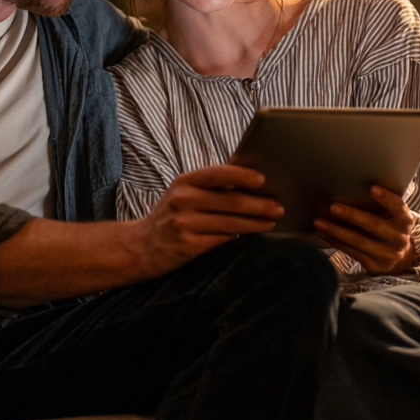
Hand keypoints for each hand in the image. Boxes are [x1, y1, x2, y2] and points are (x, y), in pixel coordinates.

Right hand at [134, 165, 283, 275]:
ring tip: (272, 220)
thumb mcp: (183, 193)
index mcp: (184, 181)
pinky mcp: (189, 245)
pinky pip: (222, 239)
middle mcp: (183, 199)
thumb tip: (250, 183)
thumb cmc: (170, 215)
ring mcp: (185, 223)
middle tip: (279, 206)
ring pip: (231, 223)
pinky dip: (240, 236)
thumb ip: (210, 187)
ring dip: (256, 222)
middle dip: (259, 204)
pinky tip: (252, 233)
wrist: (141, 246)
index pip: (217, 173)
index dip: (241, 175)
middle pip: (230, 201)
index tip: (263, 179)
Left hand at [314, 185, 415, 274]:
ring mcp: (387, 254)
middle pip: (374, 225)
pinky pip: (351, 251)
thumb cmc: (389, 226)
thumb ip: (381, 204)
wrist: (399, 258)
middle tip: (333, 207)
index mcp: (405, 221)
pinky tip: (322, 232)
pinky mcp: (374, 265)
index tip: (372, 188)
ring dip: (336, 230)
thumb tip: (350, 185)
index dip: (386, 198)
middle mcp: (399, 238)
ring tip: (319, 221)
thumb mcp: (392, 215)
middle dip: (352, 215)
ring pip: (359, 241)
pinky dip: (334, 241)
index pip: (398, 207)